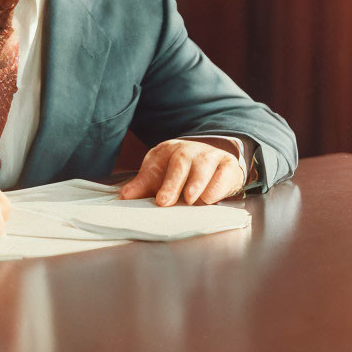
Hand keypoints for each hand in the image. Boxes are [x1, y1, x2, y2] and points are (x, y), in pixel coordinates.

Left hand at [119, 139, 244, 205]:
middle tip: (166, 201)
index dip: (154, 180)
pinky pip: (225, 171)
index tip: (157, 200)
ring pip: (204, 165)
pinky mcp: (227, 164)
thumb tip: (124, 196)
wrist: (213, 163)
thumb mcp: (159, 176)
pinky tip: (211, 198)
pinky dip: (218, 185)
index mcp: (168, 151)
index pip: (159, 163)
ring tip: (191, 199)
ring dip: (197, 182)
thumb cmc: (181, 172)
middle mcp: (188, 150)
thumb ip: (143, 186)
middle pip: (180, 162)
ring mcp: (209, 155)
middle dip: (173, 183)